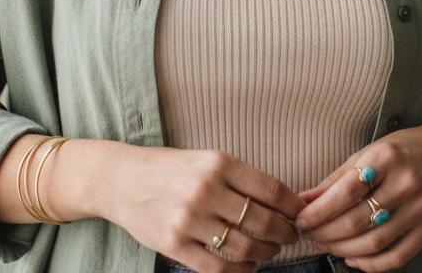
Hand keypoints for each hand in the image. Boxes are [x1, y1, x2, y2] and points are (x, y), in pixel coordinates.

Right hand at [99, 143, 304, 272]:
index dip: (292, 206)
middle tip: (292, 236)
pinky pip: (218, 267)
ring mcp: (189, 219)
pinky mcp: (174, 244)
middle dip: (285, 233)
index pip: (271, 189)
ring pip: (244, 246)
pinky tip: (249, 266)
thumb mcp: (204, 159)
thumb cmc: (168, 168)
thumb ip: (237, 177)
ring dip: (266, 253)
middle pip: (263, 221)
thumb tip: (279, 200)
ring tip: (271, 251)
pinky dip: (241, 271)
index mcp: (217, 163)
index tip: (301, 213)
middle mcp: (205, 190)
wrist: (121, 179)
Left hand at [292, 123, 421, 271]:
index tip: (300, 219)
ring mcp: (420, 209)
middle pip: (358, 220)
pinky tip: (352, 260)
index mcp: (385, 158)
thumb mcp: (368, 151)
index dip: (319, 210)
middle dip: (326, 232)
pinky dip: (372, 264)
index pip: (345, 192)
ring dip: (343, 249)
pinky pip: (398, 256)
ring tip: (324, 244)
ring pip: (374, 242)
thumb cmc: (403, 150)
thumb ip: (337, 177)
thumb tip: (305, 199)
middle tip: (308, 234)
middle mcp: (405, 184)